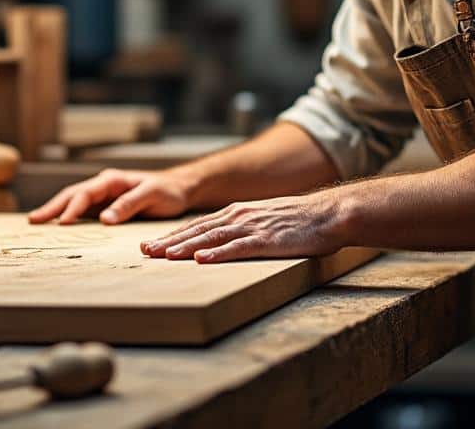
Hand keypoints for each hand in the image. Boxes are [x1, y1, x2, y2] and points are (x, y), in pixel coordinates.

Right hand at [28, 168, 194, 224]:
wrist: (180, 189)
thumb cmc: (168, 191)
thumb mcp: (152, 195)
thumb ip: (129, 205)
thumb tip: (104, 219)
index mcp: (111, 180)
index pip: (85, 194)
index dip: (72, 208)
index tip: (62, 223)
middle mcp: (103, 186)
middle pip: (71, 195)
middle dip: (52, 207)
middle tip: (33, 220)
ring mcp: (103, 196)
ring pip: (73, 202)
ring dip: (55, 211)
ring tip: (36, 221)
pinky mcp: (106, 206)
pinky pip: (83, 211)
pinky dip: (68, 216)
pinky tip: (58, 225)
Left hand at [139, 189, 349, 262]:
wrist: (329, 213)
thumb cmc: (301, 221)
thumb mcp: (265, 219)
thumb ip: (245, 228)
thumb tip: (226, 242)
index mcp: (238, 213)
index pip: (198, 226)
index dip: (174, 236)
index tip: (152, 245)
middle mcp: (239, 217)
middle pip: (197, 231)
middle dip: (169, 241)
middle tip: (145, 251)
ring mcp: (252, 228)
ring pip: (211, 238)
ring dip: (185, 247)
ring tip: (164, 256)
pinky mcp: (267, 240)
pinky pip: (237, 248)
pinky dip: (217, 254)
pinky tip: (200, 260)